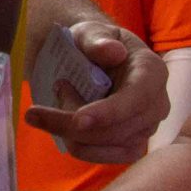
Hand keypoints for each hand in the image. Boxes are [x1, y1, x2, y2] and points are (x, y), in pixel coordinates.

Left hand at [24, 21, 167, 164]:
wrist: (94, 60)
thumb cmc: (93, 44)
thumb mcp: (90, 32)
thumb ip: (97, 39)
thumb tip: (113, 52)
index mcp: (152, 72)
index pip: (136, 98)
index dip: (109, 112)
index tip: (78, 120)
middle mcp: (156, 104)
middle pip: (116, 129)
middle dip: (70, 123)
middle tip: (34, 110)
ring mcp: (147, 129)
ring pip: (106, 145)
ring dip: (68, 133)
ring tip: (49, 109)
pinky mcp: (131, 146)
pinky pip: (104, 157)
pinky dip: (77, 145)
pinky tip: (60, 125)